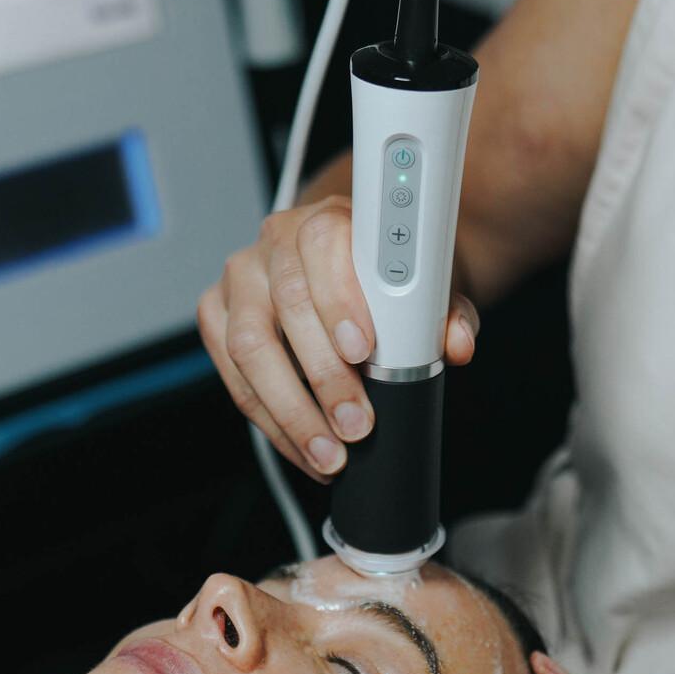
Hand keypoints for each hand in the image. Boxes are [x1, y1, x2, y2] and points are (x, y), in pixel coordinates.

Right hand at [197, 197, 479, 482]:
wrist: (355, 268)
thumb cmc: (388, 277)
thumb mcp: (431, 286)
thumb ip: (448, 313)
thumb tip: (457, 345)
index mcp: (327, 220)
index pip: (321, 246)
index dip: (338, 301)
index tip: (362, 350)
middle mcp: (274, 243)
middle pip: (284, 307)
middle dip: (322, 377)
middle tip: (356, 424)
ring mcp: (240, 280)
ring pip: (248, 347)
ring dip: (291, 410)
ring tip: (329, 453)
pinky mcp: (217, 315)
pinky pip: (233, 375)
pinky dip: (271, 421)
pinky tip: (303, 448)